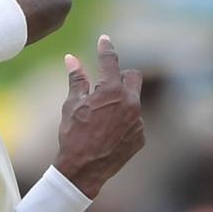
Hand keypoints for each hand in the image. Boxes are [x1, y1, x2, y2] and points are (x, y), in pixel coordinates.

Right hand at [53, 34, 145, 198]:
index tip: (104, 40)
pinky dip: (123, 123)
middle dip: (120, 78)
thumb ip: (76, 80)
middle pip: (133, 77)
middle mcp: (130, 103)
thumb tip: (72, 58)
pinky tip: (107, 136)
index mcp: (111, 92)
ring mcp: (138, 121)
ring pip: (133, 101)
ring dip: (121, 104)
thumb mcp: (71, 106)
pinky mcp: (141, 136)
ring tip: (102, 121)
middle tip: (104, 89)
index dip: (106, 49)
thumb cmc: (73, 136)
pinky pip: (135, 122)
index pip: (110, 62)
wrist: (83, 171)